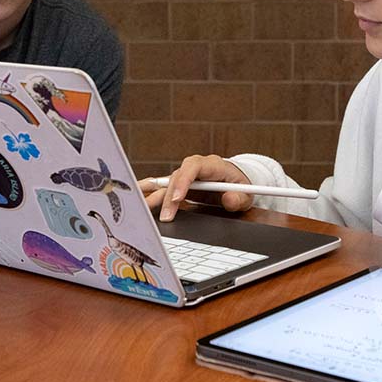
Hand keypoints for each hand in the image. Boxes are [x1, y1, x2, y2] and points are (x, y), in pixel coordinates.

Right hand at [139, 154, 253, 221]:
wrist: (236, 180)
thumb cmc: (240, 185)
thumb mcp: (246, 194)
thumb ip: (238, 198)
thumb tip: (230, 199)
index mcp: (211, 164)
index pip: (193, 167)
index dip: (183, 181)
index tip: (178, 198)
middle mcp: (194, 167)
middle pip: (176, 178)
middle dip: (168, 197)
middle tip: (166, 217)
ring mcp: (184, 175)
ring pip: (165, 182)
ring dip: (153, 194)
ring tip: (138, 204)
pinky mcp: (179, 185)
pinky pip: (162, 186)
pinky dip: (148, 190)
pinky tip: (135, 196)